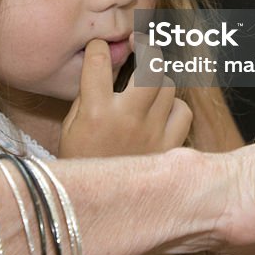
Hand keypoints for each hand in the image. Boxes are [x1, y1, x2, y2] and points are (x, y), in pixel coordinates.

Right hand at [59, 38, 190, 157]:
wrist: (97, 207)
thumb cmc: (80, 161)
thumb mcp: (71, 126)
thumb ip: (88, 94)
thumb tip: (105, 65)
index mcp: (96, 112)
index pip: (99, 60)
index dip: (99, 47)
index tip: (100, 48)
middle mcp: (127, 118)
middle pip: (150, 65)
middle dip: (146, 49)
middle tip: (139, 47)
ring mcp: (152, 132)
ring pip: (169, 85)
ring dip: (158, 80)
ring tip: (146, 87)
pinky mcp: (169, 147)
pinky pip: (183, 112)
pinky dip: (174, 108)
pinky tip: (160, 113)